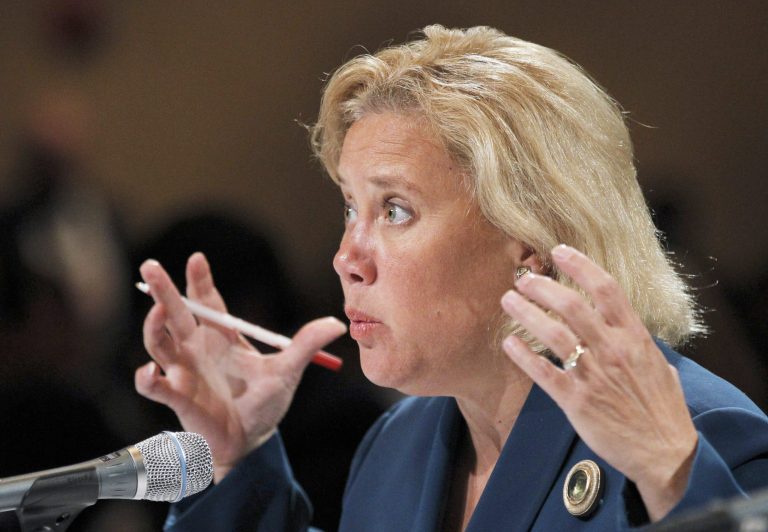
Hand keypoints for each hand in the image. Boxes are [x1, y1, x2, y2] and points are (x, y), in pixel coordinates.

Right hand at [134, 252, 345, 482]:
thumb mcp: (288, 371)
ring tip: (157, 312)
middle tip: (150, 265)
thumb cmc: (264, 404)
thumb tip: (338, 323)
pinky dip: (147, 379)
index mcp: (221, 337)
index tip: (197, 258)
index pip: (206, 301)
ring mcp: (184, 371)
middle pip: (174, 313)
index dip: (199, 280)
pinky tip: (150, 372)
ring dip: (153, 326)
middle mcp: (197, 349)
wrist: (252, 442)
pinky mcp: (178, 397)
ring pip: (157, 342)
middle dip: (162, 289)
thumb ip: (307, 345)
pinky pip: (154, 387)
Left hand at [501, 245, 697, 520]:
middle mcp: (613, 350)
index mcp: (634, 337)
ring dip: (527, 314)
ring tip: (508, 300)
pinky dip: (523, 356)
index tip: (559, 251)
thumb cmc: (663, 410)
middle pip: (572, 306)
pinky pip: (543, 373)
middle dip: (543, 287)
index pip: (606, 289)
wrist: (664, 454)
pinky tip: (508, 344)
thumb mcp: (659, 366)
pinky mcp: (576, 402)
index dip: (580, 265)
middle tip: (524, 279)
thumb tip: (626, 326)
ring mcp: (593, 376)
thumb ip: (638, 343)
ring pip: (553, 334)